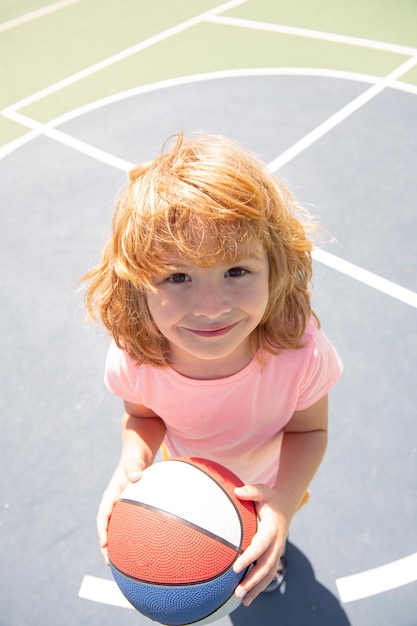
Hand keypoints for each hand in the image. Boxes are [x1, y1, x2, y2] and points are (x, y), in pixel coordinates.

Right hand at [96, 458, 143, 564]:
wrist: (136, 461)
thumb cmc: (134, 463)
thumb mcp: (133, 464)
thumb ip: (133, 469)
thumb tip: (136, 476)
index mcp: (110, 496)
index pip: (102, 516)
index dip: (102, 531)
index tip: (103, 544)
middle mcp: (112, 505)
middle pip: (105, 528)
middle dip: (105, 547)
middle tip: (108, 563)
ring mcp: (118, 509)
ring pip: (114, 530)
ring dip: (115, 546)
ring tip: (120, 565)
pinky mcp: (126, 511)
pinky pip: (124, 527)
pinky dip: (126, 538)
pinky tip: (136, 551)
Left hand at [232, 484, 289, 605]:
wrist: (286, 504)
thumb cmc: (270, 497)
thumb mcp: (263, 491)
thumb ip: (251, 491)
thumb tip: (237, 491)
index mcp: (272, 529)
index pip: (260, 546)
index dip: (249, 557)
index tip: (236, 567)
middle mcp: (276, 543)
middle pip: (266, 566)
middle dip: (252, 580)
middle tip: (237, 592)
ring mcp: (277, 551)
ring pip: (268, 574)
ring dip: (256, 588)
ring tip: (242, 600)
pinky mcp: (274, 555)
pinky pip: (268, 574)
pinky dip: (259, 586)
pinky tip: (247, 597)